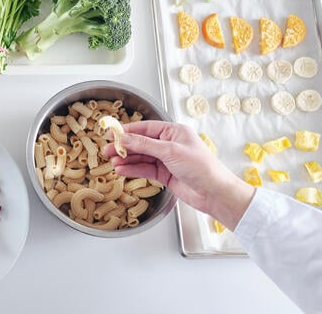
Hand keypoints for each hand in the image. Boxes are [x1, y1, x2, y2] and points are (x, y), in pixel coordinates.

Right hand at [102, 121, 253, 229]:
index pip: (146, 128)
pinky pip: (145, 169)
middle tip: (107, 150)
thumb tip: (124, 138)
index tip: (111, 133)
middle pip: (141, 143)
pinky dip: (133, 170)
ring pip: (141, 157)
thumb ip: (145, 145)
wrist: (214, 193)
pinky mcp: (164, 174)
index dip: (127, 131)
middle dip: (124, 147)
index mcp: (174, 132)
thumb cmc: (200, 167)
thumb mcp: (170, 152)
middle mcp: (169, 144)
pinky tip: (122, 170)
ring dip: (127, 159)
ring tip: (113, 162)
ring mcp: (166, 160)